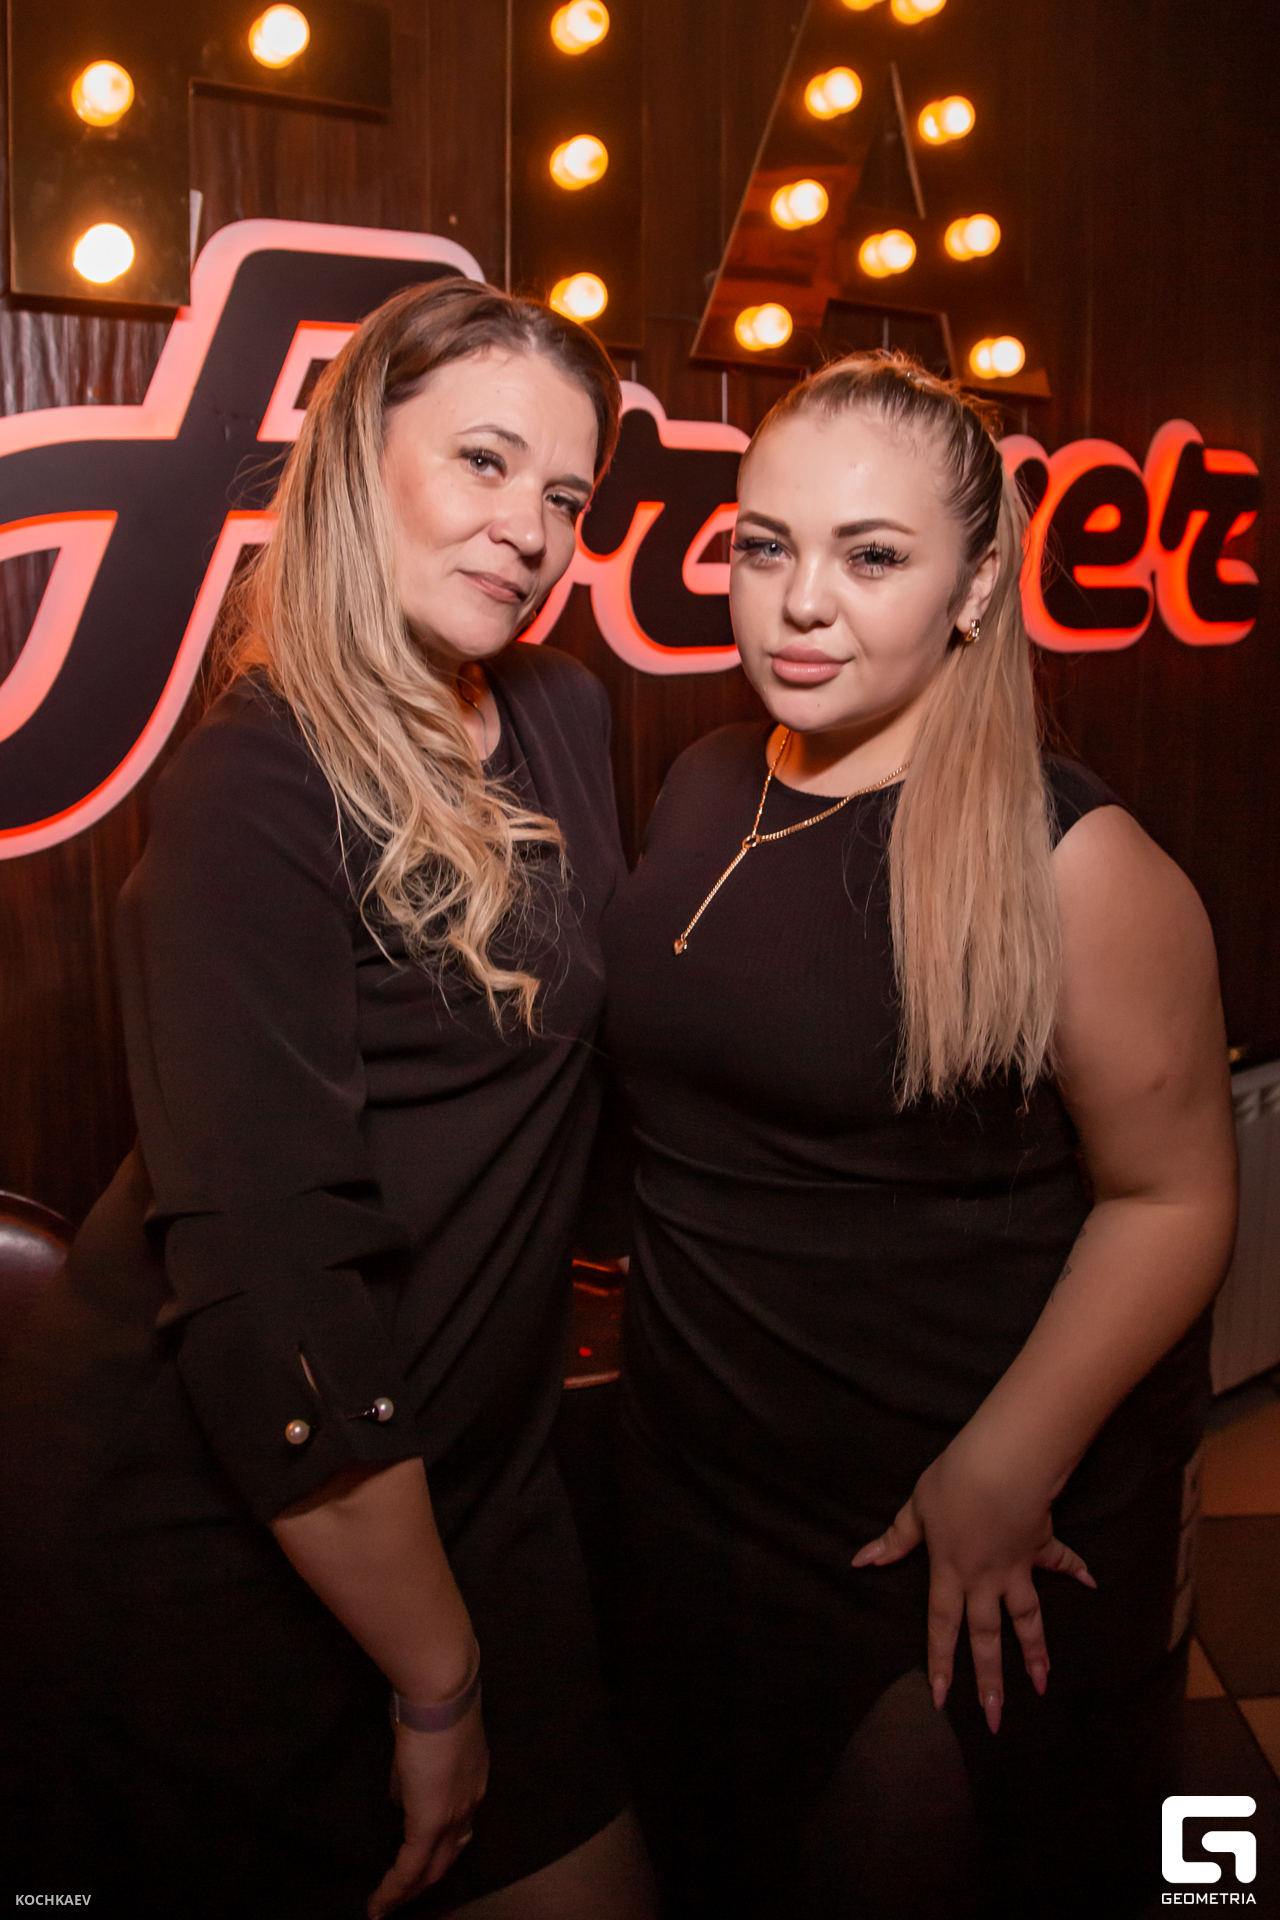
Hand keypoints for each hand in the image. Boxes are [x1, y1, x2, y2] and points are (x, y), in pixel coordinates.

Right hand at [367, 1699, 489, 1917]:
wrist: (442, 1693)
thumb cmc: (430, 1702)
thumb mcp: (423, 1741)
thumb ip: (413, 1772)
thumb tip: (400, 1794)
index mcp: (472, 1780)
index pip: (459, 1824)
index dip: (442, 1844)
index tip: (424, 1854)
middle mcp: (469, 1803)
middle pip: (450, 1855)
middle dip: (428, 1878)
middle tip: (405, 1893)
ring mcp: (453, 1815)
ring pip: (433, 1869)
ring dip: (411, 1890)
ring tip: (390, 1905)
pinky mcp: (430, 1823)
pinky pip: (410, 1868)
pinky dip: (393, 1890)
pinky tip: (376, 1906)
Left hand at [851, 1435, 1095, 1733]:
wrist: (1003, 1466)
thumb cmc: (954, 1483)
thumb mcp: (917, 1508)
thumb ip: (895, 1539)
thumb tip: (862, 1561)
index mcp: (950, 1571)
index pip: (942, 1626)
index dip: (941, 1663)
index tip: (941, 1700)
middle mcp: (985, 1579)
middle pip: (986, 1636)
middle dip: (990, 1680)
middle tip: (996, 1718)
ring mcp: (1016, 1566)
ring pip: (1026, 1617)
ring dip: (1035, 1651)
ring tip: (1043, 1684)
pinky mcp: (1040, 1544)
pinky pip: (1060, 1560)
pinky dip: (1076, 1569)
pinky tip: (1092, 1583)